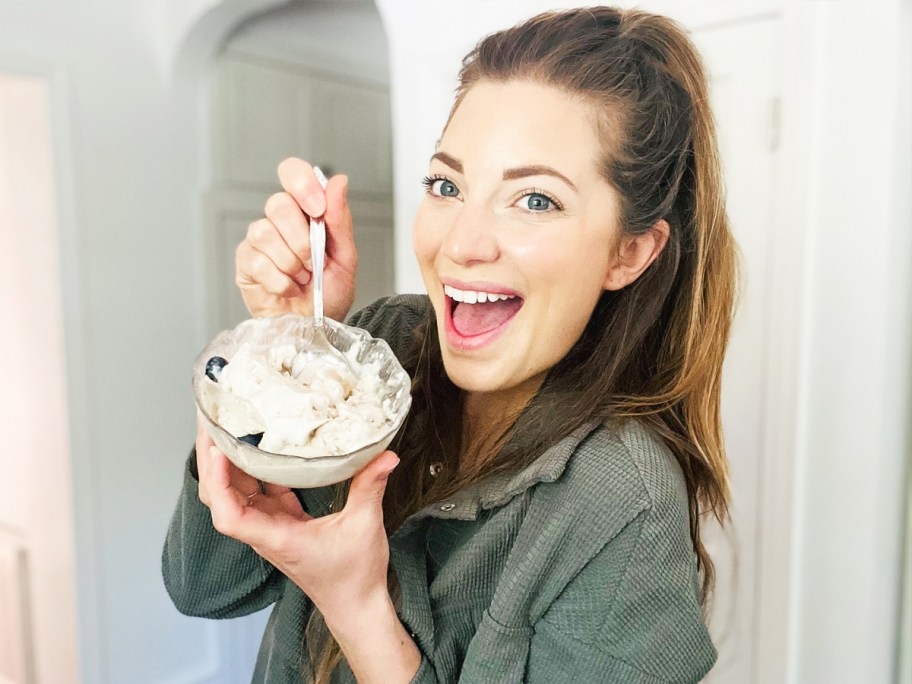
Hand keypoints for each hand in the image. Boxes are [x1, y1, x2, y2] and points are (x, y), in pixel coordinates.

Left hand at [194, 414, 397, 615]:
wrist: (354, 604)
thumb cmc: (354, 576)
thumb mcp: (365, 525)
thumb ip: (370, 487)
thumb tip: (385, 455)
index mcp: (275, 538)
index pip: (229, 515)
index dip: (218, 482)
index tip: (219, 450)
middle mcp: (264, 532)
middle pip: (220, 496)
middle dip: (210, 457)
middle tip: (210, 417)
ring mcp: (269, 526)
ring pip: (234, 491)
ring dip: (225, 460)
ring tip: (225, 423)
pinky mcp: (280, 521)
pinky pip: (258, 490)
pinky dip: (252, 467)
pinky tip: (257, 443)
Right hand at [236, 158, 357, 320]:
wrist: (315, 328)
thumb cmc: (328, 293)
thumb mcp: (345, 258)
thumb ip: (340, 220)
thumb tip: (339, 181)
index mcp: (305, 211)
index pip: (292, 173)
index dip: (302, 185)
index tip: (317, 210)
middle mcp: (279, 221)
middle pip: (278, 205)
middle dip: (302, 240)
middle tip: (314, 263)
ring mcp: (258, 240)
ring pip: (265, 233)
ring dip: (292, 264)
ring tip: (302, 279)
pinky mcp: (246, 263)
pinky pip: (258, 263)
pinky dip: (281, 282)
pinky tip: (288, 289)